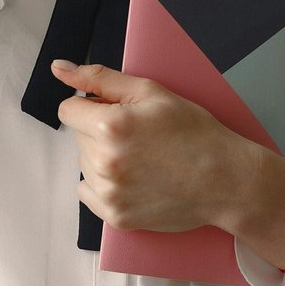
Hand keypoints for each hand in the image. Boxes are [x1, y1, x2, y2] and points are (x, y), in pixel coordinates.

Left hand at [51, 60, 254, 233]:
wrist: (225, 180)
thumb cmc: (193, 132)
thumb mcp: (151, 92)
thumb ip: (100, 78)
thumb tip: (60, 69)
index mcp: (110, 126)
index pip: (69, 110)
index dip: (91, 106)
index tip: (114, 111)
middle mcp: (104, 162)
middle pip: (78, 136)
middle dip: (98, 131)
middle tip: (137, 135)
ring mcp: (109, 193)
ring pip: (83, 164)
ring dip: (101, 157)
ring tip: (140, 158)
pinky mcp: (115, 216)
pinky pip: (87, 193)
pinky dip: (104, 185)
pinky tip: (133, 178)